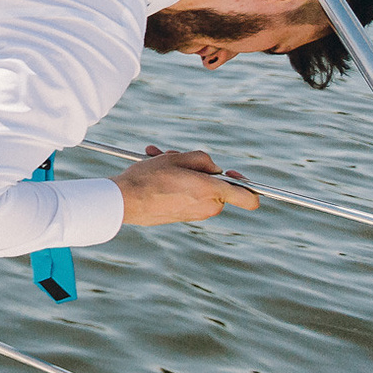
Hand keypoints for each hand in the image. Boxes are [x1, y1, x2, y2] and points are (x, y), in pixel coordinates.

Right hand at [114, 146, 259, 225]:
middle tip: (174, 155)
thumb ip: (203, 159)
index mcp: (212, 192)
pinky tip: (153, 171)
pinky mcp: (182, 217)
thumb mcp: (177, 157)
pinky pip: (187, 197)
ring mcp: (196, 215)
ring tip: (156, 159)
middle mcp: (208, 207)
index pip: (249, 198)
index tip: (232, 174)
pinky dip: (176, 185)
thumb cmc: (149, 178)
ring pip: (198, 189)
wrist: (123, 202)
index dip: (247, 184)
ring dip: (182, 174)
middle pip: (215, 185)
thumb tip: (213, 169)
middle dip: (197, 169)